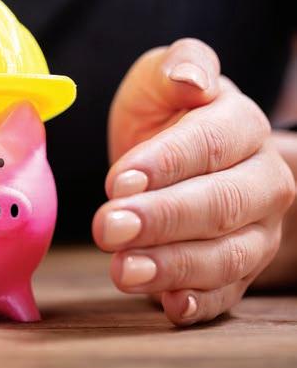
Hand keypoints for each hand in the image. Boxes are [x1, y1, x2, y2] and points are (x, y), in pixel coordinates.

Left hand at [93, 38, 295, 324]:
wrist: (172, 160)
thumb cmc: (162, 117)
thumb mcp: (158, 81)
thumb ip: (178, 65)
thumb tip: (192, 79)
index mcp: (242, 125)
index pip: (213, 143)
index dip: (167, 163)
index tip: (118, 180)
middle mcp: (261, 180)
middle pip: (222, 203)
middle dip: (164, 219)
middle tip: (109, 227)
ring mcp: (255, 230)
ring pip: (228, 255)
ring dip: (174, 266)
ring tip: (124, 270)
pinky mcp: (237, 270)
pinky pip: (228, 294)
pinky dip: (201, 303)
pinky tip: (169, 306)